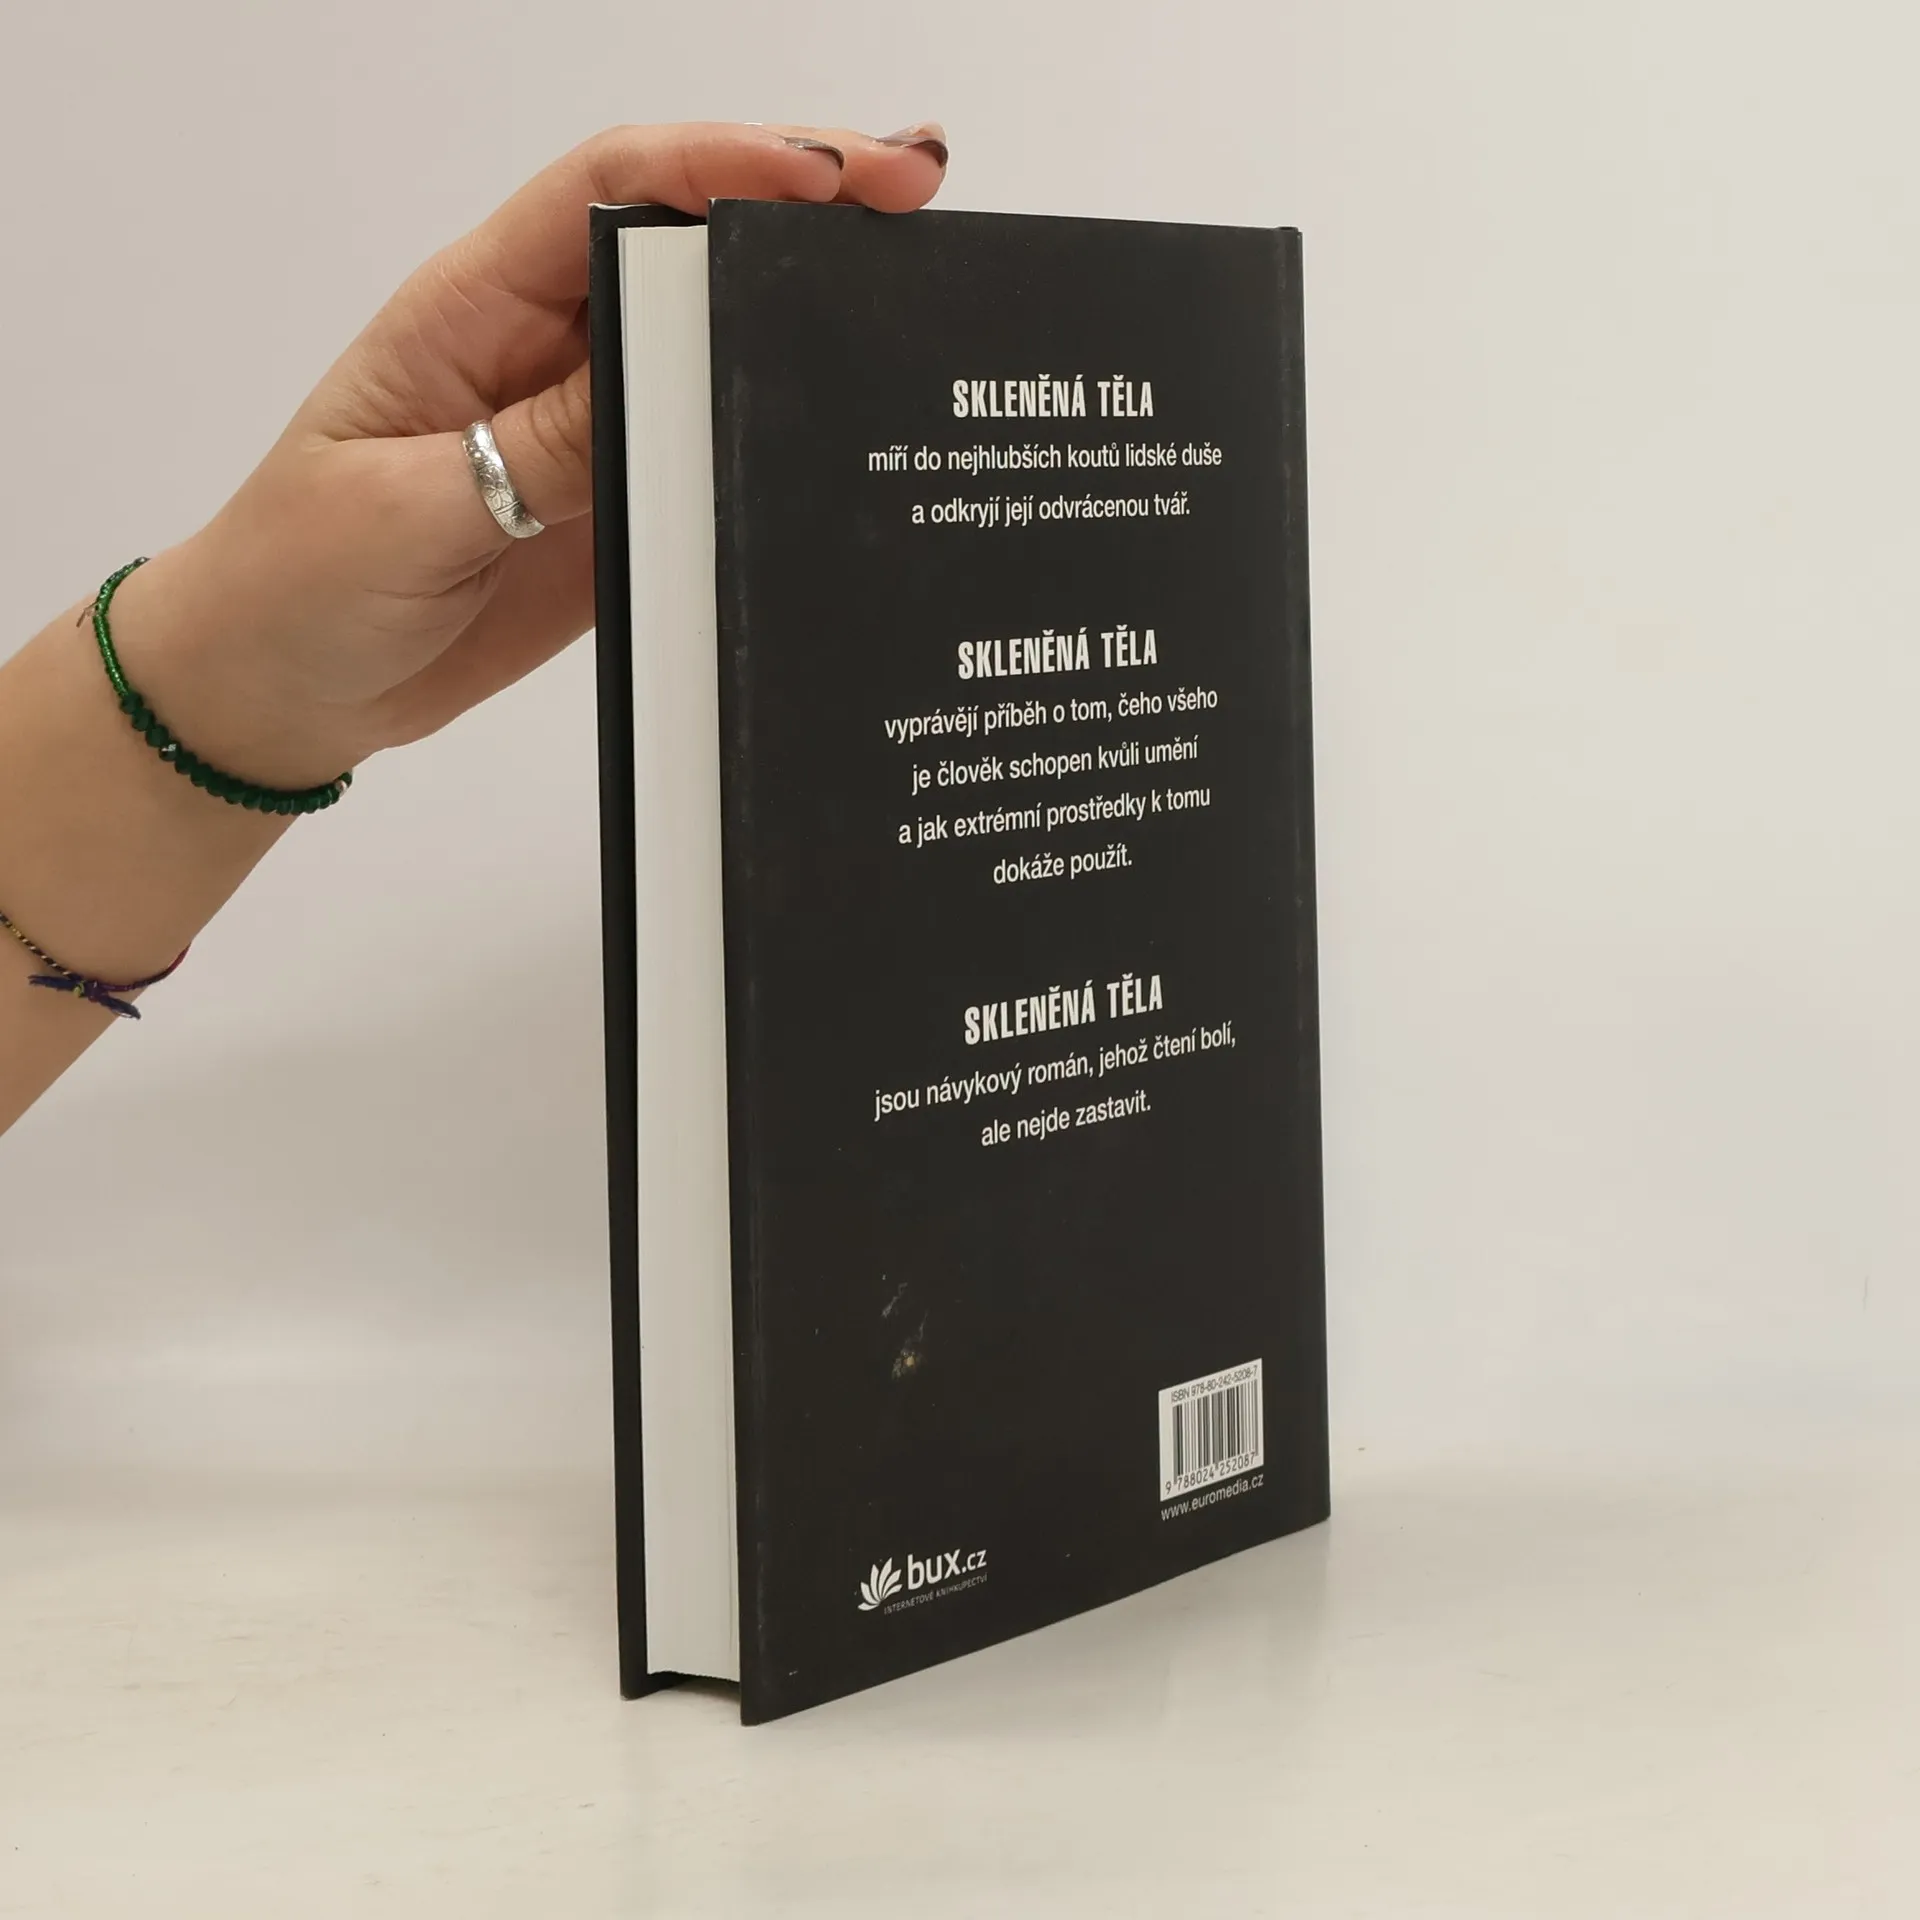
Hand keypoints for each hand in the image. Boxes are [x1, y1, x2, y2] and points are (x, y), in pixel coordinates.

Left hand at [114, 121, 949, 787]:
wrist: (277, 692)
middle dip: (802, 209)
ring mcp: (585, 434)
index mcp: (475, 310)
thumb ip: (540, 447)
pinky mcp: (612, 513)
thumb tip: (666, 381)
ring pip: (710, 352)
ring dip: (801, 322)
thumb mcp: (409, 508)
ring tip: (910, 298)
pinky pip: (705, 463)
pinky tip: (840, 437)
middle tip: (917, 201)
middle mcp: (543, 353)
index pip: (613, 191)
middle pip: (686, 247)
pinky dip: (772, 443)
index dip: (730, 164)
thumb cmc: (300, 581)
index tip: (837, 176)